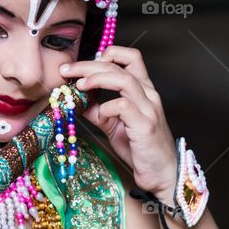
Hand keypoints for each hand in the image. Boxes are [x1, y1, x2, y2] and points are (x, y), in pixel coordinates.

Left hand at [60, 46, 177, 204]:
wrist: (162, 174)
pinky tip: (100, 115)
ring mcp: (149, 109)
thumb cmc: (140, 148)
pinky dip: (107, 107)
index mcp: (143, 90)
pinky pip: (124, 106)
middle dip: (88, 65)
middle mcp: (148, 94)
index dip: (105, 54)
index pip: (129, 57)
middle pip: (119, 66)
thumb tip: (75, 101)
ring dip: (97, 78)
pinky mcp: (145, 125)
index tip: (82, 65)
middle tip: (66, 70)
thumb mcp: (114, 125)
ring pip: (124, 79)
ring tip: (79, 85)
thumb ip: (98, 110)